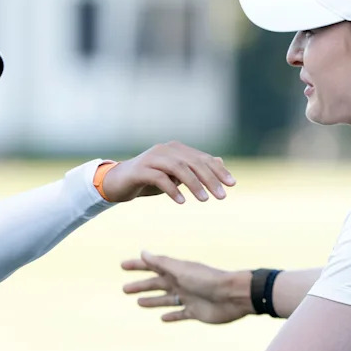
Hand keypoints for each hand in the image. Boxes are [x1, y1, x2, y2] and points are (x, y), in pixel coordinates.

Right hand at [102, 142, 235, 203]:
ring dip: (193, 184)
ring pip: (178, 168)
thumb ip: (194, 168)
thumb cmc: (149, 179)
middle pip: (193, 162)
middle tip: (222, 196)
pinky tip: (181, 201)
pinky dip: (172, 189)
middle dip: (210, 179)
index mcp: (176, 149)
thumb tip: (219, 162)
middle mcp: (165, 150)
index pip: (202, 158)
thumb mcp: (175, 175)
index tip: (232, 185)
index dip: (218, 170)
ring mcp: (152, 158)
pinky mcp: (140, 170)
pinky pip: (159, 178)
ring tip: (204, 200)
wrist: (117, 182)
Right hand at [122, 251, 253, 323]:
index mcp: (177, 271)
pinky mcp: (196, 312)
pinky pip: (180, 314)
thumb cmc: (208, 280)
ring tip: (139, 303)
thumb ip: (162, 263)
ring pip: (165, 299)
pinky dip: (171, 316)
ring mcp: (188, 298)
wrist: (233, 296)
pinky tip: (163, 318)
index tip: (122, 266)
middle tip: (124, 289)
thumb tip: (142, 252)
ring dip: (152, 301)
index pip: (152, 266)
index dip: (137, 266)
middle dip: (141, 286)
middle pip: (156, 284)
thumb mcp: (181, 270)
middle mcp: (181, 283)